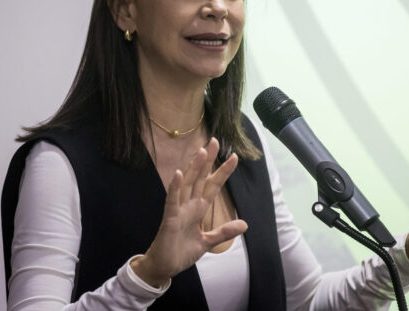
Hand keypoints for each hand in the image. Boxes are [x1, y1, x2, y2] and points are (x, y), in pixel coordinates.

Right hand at [130, 138, 247, 286]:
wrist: (164, 266)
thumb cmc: (181, 251)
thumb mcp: (208, 242)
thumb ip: (224, 231)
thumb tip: (244, 224)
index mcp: (198, 209)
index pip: (212, 186)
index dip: (222, 172)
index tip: (234, 157)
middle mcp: (189, 205)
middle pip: (200, 178)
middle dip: (207, 161)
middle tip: (215, 141)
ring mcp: (178, 210)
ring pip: (187, 184)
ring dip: (194, 168)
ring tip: (201, 151)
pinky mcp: (169, 218)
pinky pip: (172, 200)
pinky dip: (175, 187)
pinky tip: (178, 174)